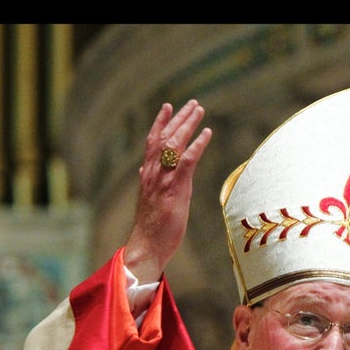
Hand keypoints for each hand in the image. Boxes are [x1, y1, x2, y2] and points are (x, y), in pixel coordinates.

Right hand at [123, 100, 212, 283]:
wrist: (147, 245)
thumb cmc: (151, 227)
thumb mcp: (149, 200)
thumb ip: (149, 182)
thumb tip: (144, 170)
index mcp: (148, 175)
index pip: (152, 142)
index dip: (160, 123)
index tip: (168, 107)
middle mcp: (154, 173)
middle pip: (165, 137)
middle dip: (179, 119)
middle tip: (193, 103)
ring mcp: (164, 180)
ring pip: (174, 144)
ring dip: (188, 125)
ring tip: (199, 111)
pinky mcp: (176, 190)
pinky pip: (186, 162)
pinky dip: (197, 145)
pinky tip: (206, 134)